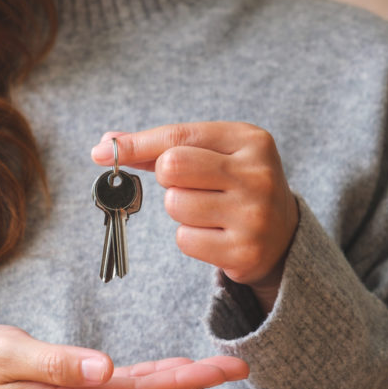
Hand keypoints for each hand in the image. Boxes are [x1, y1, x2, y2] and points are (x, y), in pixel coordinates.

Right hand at [0, 325, 247, 388]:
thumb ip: (58, 363)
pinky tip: (165, 375)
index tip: (219, 368)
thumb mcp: (9, 354)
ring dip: (176, 386)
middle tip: (234, 367)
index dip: (183, 380)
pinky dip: (150, 386)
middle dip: (193, 384)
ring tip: (213, 370)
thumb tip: (106, 368)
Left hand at [91, 122, 298, 310]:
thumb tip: (106, 145)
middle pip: (172, 168)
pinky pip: (185, 239)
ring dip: (180, 210)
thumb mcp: (214, 154)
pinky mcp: (244, 251)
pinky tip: (215, 235)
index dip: (136, 144)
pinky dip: (190, 237)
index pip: (179, 137)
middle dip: (167, 179)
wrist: (284, 237)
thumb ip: (163, 147)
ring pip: (175, 206)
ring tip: (208, 211)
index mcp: (251, 140)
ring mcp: (253, 215)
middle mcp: (257, 175)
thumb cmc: (235, 185)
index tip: (103, 151)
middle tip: (188, 186)